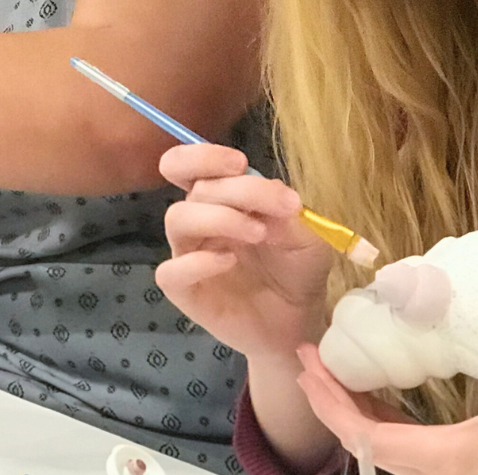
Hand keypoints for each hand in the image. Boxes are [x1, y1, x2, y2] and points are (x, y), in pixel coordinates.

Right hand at [153, 144, 335, 359]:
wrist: (299, 322)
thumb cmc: (297, 271)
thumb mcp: (306, 235)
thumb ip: (285, 211)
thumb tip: (270, 196)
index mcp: (219, 200)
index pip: (187, 165)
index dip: (202, 156)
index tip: (239, 163)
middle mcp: (199, 223)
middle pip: (194, 190)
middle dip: (234, 190)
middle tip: (275, 204)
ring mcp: (188, 256)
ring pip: (177, 220)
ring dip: (220, 218)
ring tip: (259, 233)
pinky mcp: (186, 292)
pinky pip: (171, 271)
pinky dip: (197, 262)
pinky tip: (228, 261)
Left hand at [296, 268, 477, 474]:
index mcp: (450, 454)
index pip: (371, 438)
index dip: (334, 406)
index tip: (312, 369)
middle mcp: (438, 470)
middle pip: (362, 445)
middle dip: (327, 404)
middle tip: (307, 361)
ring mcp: (444, 473)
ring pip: (378, 451)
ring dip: (348, 414)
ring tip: (327, 373)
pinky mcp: (453, 469)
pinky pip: (398, 451)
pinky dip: (375, 424)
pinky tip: (370, 398)